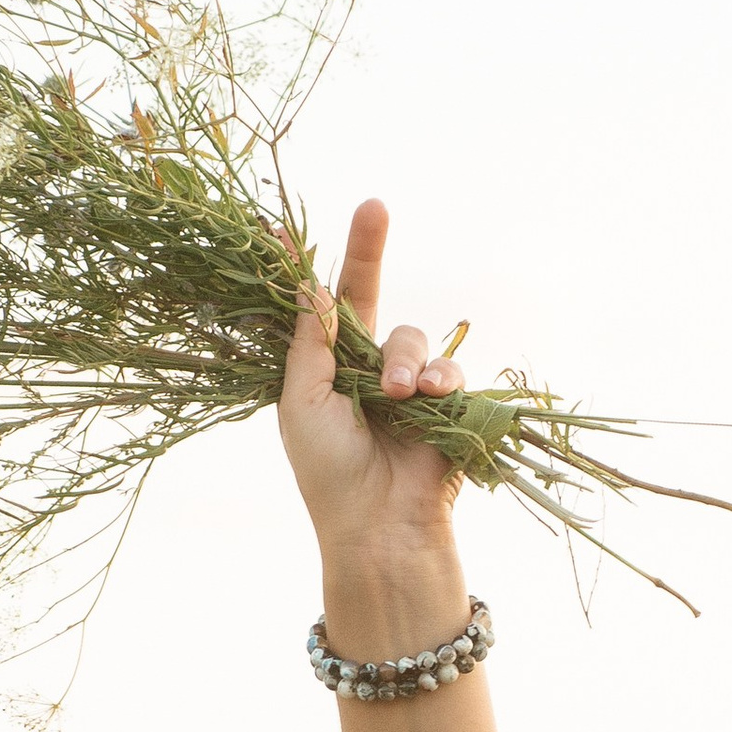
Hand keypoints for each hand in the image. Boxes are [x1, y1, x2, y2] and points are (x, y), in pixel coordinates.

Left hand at [277, 199, 469, 592]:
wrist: (377, 525)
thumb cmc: (328, 471)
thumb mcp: (303, 401)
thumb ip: (310, 342)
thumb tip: (309, 284)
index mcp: (326, 369)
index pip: (320, 307)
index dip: (306, 264)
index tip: (281, 223)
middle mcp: (366, 369)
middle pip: (370, 295)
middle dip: (369, 247)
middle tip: (374, 206)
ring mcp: (408, 385)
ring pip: (411, 335)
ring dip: (405, 359)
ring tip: (397, 395)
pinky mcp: (447, 404)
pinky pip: (449, 367)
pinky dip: (442, 377)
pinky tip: (430, 398)